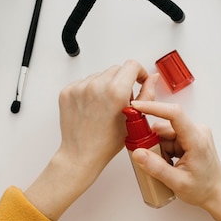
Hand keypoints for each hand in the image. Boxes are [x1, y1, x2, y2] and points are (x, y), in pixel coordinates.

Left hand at [25, 60, 156, 220]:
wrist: (81, 154)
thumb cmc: (107, 142)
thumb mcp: (134, 118)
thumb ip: (146, 94)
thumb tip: (152, 78)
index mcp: (116, 91)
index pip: (132, 65)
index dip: (139, 72)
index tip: (137, 80)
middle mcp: (97, 86)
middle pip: (116, 69)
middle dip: (122, 81)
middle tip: (120, 100)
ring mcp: (80, 88)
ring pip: (100, 75)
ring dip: (105, 85)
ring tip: (104, 106)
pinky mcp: (68, 91)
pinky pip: (84, 82)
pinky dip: (90, 90)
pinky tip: (92, 107)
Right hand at [129, 100, 220, 220]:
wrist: (216, 195)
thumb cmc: (203, 189)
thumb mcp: (177, 182)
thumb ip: (156, 167)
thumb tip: (138, 153)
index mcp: (197, 139)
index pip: (174, 114)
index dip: (154, 108)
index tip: (137, 106)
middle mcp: (197, 131)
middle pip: (165, 127)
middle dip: (153, 143)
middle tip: (151, 161)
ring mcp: (194, 133)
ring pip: (165, 134)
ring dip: (159, 149)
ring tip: (166, 167)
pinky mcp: (190, 138)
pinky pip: (169, 139)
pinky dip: (164, 151)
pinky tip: (169, 164)